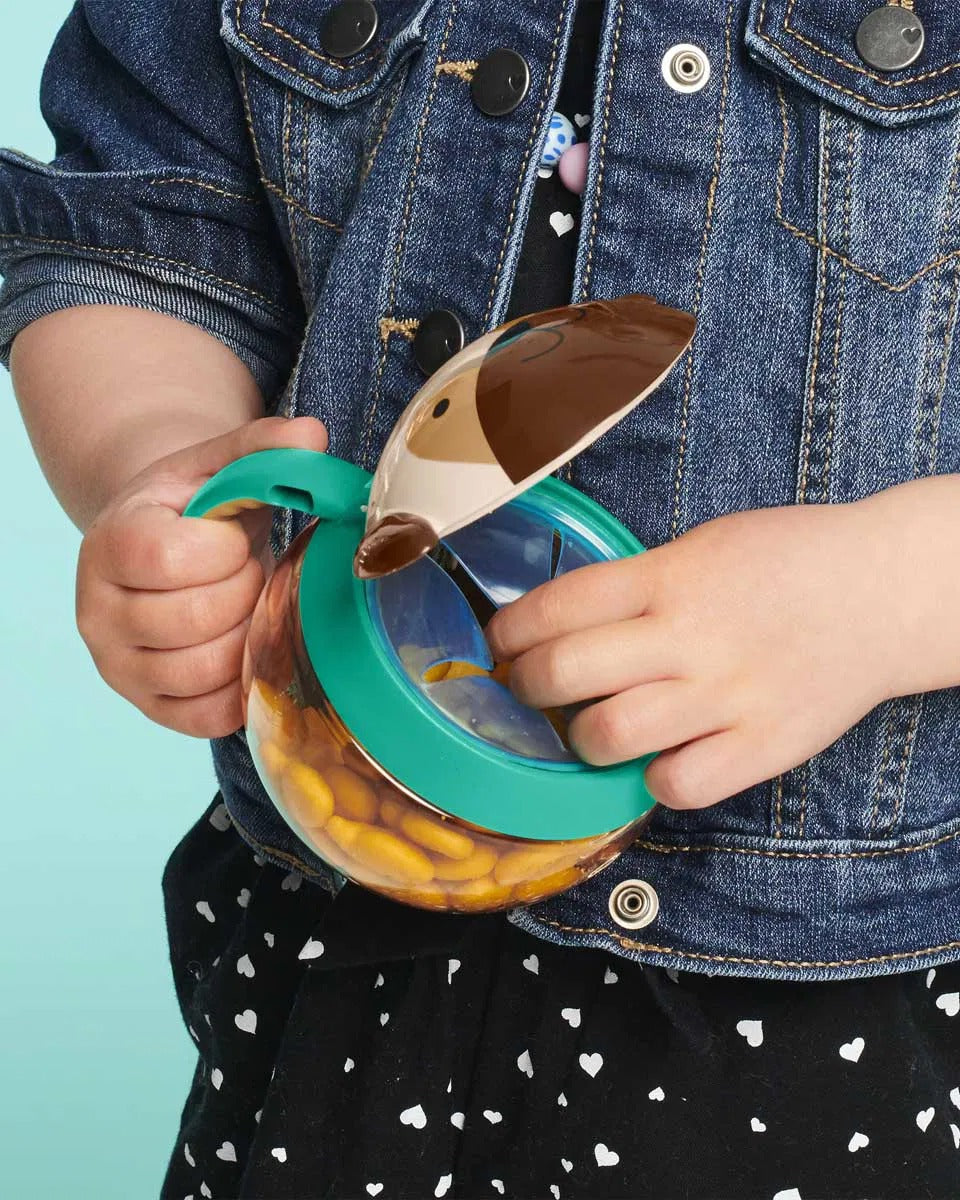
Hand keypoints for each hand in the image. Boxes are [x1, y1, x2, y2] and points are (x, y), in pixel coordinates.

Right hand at [75, 416, 328, 736]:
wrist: (164, 550)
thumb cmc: (195, 509)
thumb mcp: (221, 465)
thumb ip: (262, 445)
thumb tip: (312, 435)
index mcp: (109, 543)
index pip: (168, 558)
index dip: (223, 549)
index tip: (233, 537)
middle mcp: (98, 612)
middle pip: (193, 619)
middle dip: (244, 590)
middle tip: (248, 571)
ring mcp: (121, 667)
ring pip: (203, 671)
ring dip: (247, 635)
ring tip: (246, 605)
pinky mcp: (152, 707)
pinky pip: (209, 716)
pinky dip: (243, 684)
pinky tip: (248, 645)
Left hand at [485, 502, 900, 809]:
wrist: (886, 590)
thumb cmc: (790, 560)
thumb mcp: (704, 544)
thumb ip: (638, 583)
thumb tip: (564, 622)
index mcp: (668, 577)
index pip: (555, 607)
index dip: (509, 631)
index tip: (501, 642)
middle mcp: (688, 637)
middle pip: (564, 673)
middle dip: (524, 686)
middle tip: (527, 688)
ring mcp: (725, 695)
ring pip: (609, 735)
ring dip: (580, 738)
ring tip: (586, 729)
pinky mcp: (762, 745)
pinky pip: (678, 784)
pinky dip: (654, 778)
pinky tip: (659, 758)